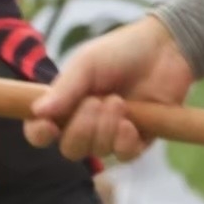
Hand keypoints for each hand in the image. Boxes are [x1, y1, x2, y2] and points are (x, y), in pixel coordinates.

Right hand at [26, 16, 196, 162]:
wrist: (165, 48)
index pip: (41, 130)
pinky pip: (124, 156)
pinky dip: (124, 142)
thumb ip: (65, 88)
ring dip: (106, 129)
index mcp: (67, 104)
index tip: (48, 125)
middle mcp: (86, 123)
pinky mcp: (138, 139)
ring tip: (119, 102)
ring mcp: (112, 133)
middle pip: (70, 149)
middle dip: (81, 129)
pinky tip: (130, 124)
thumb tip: (37, 112)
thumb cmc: (121, 51)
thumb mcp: (87, 63)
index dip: (39, 133)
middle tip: (97, 101)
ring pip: (97, 152)